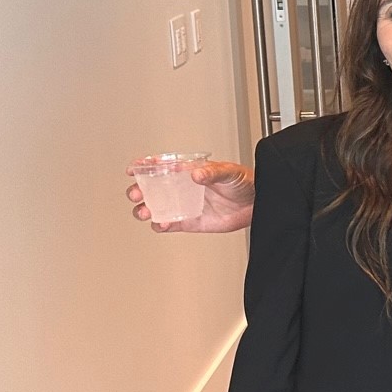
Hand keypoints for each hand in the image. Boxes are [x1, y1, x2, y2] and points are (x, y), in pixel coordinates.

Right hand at [127, 160, 254, 232]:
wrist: (257, 204)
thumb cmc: (245, 182)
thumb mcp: (230, 172)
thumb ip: (213, 172)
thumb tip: (196, 174)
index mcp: (188, 171)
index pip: (161, 166)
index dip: (145, 166)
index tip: (134, 168)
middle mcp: (182, 188)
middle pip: (150, 188)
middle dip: (137, 190)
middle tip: (136, 193)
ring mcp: (183, 205)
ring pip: (154, 207)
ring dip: (144, 209)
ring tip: (144, 211)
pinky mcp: (188, 221)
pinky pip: (168, 224)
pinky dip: (160, 225)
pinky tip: (161, 223)